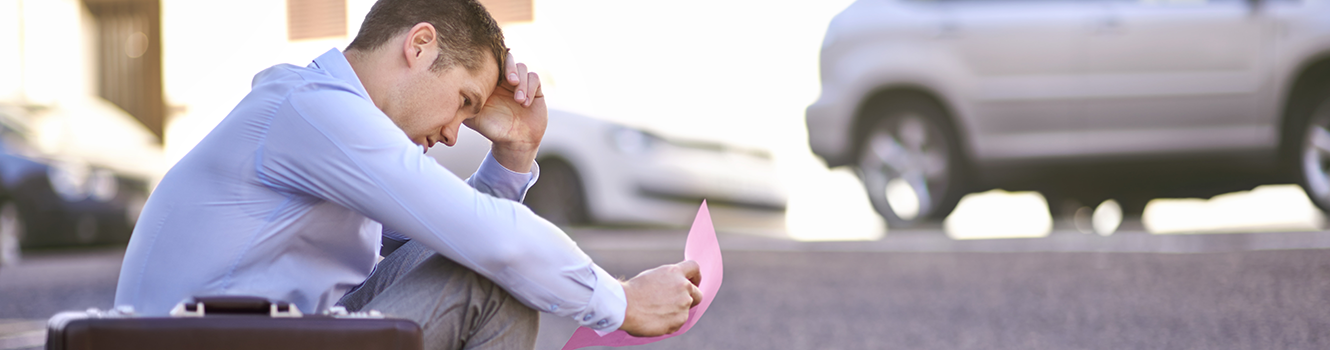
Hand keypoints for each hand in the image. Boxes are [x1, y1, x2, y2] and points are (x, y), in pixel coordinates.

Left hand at [465, 51, 545, 171]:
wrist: (513, 142)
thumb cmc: (490, 128)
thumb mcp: (471, 117)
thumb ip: (458, 106)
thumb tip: (440, 98)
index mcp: (490, 79)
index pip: (491, 59)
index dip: (492, 60)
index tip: (491, 72)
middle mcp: (505, 78)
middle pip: (508, 57)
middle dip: (510, 67)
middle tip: (510, 81)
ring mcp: (521, 82)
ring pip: (523, 67)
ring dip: (522, 82)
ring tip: (519, 100)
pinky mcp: (535, 89)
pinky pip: (534, 79)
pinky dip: (530, 88)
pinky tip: (525, 103)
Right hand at [619, 260, 703, 336]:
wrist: (625, 306)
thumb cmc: (633, 291)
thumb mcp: (652, 276)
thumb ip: (668, 280)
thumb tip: (674, 286)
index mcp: (675, 272)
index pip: (694, 268)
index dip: (695, 276)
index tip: (693, 282)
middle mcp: (683, 286)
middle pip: (698, 294)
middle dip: (691, 298)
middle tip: (678, 303)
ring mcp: (683, 304)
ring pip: (686, 310)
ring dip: (676, 312)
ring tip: (657, 312)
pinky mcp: (680, 319)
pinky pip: (678, 322)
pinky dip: (670, 323)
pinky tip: (655, 320)